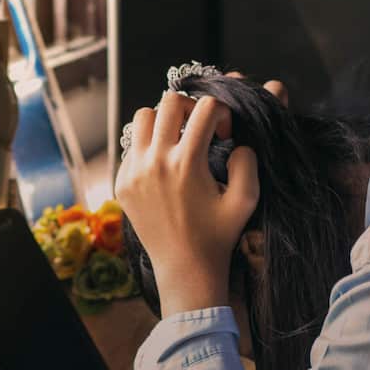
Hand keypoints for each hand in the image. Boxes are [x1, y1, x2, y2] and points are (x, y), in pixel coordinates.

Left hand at [115, 92, 259, 316]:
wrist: (184, 268)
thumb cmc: (218, 235)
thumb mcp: (246, 199)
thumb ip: (248, 161)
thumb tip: (236, 141)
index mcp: (186, 162)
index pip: (206, 107)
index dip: (222, 112)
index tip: (224, 133)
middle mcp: (155, 161)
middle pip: (169, 101)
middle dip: (191, 107)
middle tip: (200, 129)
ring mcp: (133, 171)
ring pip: (143, 117)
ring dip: (164, 121)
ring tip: (179, 141)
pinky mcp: (122, 182)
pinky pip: (131, 146)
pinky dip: (149, 146)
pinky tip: (164, 166)